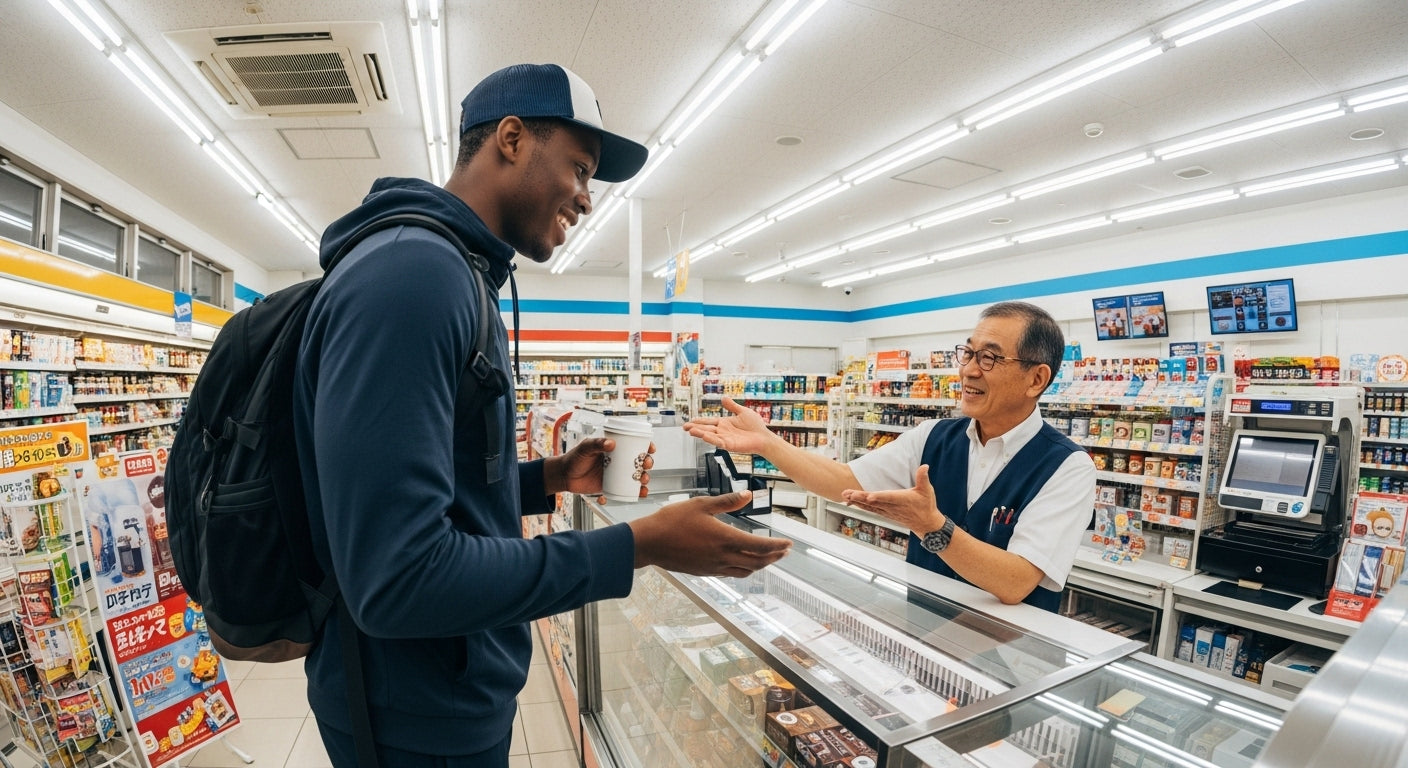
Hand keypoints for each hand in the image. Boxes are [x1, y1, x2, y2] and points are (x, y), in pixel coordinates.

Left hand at [545, 437, 654, 499]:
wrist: (565, 476)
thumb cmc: (574, 458)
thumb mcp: (585, 448)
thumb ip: (596, 444)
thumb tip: (611, 443)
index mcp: (614, 448)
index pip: (634, 444)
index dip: (646, 445)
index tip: (650, 448)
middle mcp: (618, 460)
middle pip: (639, 460)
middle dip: (648, 463)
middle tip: (646, 465)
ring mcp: (617, 474)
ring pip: (637, 475)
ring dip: (645, 478)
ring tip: (643, 480)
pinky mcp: (613, 486)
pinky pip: (628, 489)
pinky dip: (637, 492)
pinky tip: (641, 493)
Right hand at [630, 491, 791, 576]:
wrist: (649, 542)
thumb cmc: (672, 520)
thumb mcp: (701, 504)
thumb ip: (727, 501)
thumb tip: (748, 495)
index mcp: (725, 539)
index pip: (760, 547)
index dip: (778, 546)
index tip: (789, 544)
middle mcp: (723, 557)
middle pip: (758, 562)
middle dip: (774, 557)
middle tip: (785, 552)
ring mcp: (714, 567)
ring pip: (746, 571)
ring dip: (761, 565)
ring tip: (768, 558)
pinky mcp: (705, 572)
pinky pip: (731, 573)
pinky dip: (744, 568)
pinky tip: (743, 562)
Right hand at [682, 397, 774, 453]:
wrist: (764, 437)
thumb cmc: (756, 426)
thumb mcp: (742, 411)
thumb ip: (732, 406)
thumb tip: (724, 397)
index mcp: (725, 423)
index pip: (709, 421)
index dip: (700, 421)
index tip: (691, 420)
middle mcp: (723, 431)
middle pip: (706, 428)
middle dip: (695, 427)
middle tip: (684, 426)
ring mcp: (725, 438)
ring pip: (710, 435)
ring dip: (700, 433)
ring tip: (690, 430)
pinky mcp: (730, 445)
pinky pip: (718, 441)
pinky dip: (711, 439)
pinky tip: (704, 435)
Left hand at [840, 465, 944, 534]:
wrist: (926, 523)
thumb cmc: (926, 506)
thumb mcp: (927, 490)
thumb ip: (923, 478)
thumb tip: (925, 466)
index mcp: (902, 499)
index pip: (888, 497)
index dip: (878, 497)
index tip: (868, 496)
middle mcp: (892, 507)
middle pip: (874, 502)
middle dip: (860, 497)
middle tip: (848, 493)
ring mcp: (887, 511)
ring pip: (869, 506)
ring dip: (857, 501)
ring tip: (845, 495)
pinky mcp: (885, 513)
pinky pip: (870, 509)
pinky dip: (861, 505)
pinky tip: (852, 502)